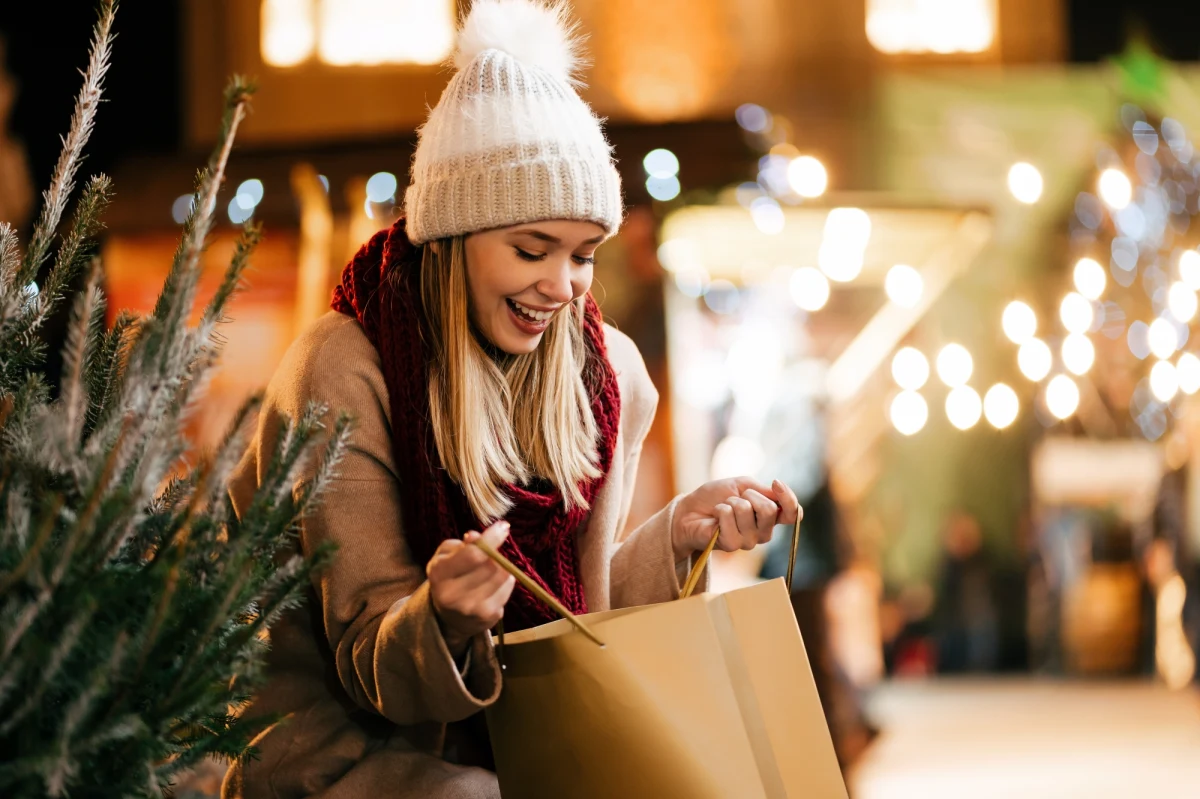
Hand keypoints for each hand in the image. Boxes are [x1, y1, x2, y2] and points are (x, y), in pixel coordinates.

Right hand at [427, 520, 516, 657]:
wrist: (448, 617)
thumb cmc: (449, 578)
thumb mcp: (446, 556)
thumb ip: (462, 544)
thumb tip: (477, 536)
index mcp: (439, 574)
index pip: (472, 554)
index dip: (491, 538)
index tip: (503, 526)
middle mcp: (453, 595)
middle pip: (491, 565)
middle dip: (494, 554)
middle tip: (490, 553)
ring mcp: (472, 609)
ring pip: (503, 575)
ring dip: (501, 567)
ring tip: (489, 571)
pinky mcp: (489, 618)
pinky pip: (508, 588)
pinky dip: (505, 582)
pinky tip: (492, 585)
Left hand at [672, 478, 801, 561]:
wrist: (690, 510)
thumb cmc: (716, 497)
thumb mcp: (743, 485)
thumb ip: (764, 490)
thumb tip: (778, 490)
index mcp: (769, 518)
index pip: (793, 514)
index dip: (789, 498)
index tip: (776, 483)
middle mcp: (763, 532)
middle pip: (769, 510)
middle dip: (748, 495)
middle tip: (734, 498)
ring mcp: (748, 541)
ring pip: (746, 510)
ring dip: (730, 502)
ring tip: (722, 508)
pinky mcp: (731, 545)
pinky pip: (729, 516)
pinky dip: (720, 509)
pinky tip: (715, 517)